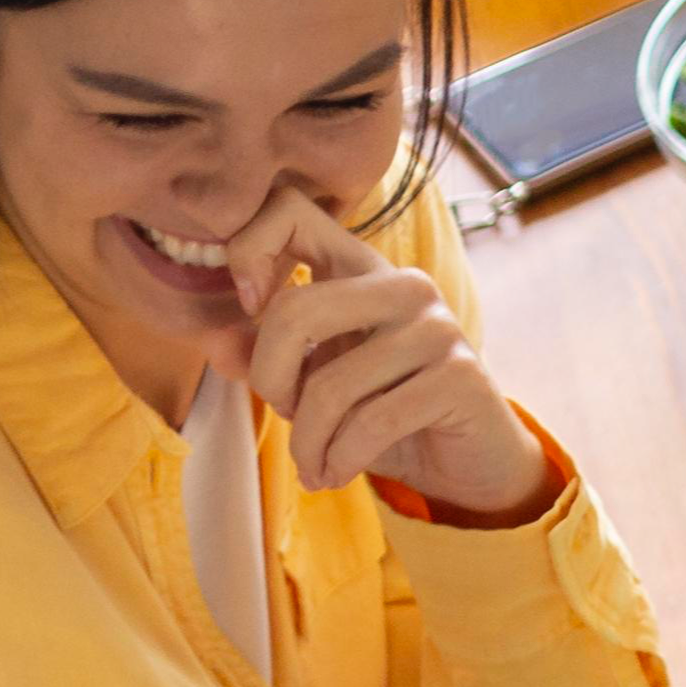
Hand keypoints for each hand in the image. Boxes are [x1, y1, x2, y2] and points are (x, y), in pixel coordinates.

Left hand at [219, 190, 552, 519]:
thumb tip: (218, 347)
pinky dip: (340, 460)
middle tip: (282, 414)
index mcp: (363, 269)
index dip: (250, 252)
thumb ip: (262, 357)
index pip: (290, 211)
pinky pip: (372, 422)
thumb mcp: (314, 383)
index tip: (251, 309)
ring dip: (307, 442)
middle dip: (270, 379)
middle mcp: (405, 286)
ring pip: (330, 385)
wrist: (467, 463)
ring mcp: (439, 328)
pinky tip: (335, 474)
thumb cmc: (384, 415)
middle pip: (295, 310)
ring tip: (312, 465)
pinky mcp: (462, 376)